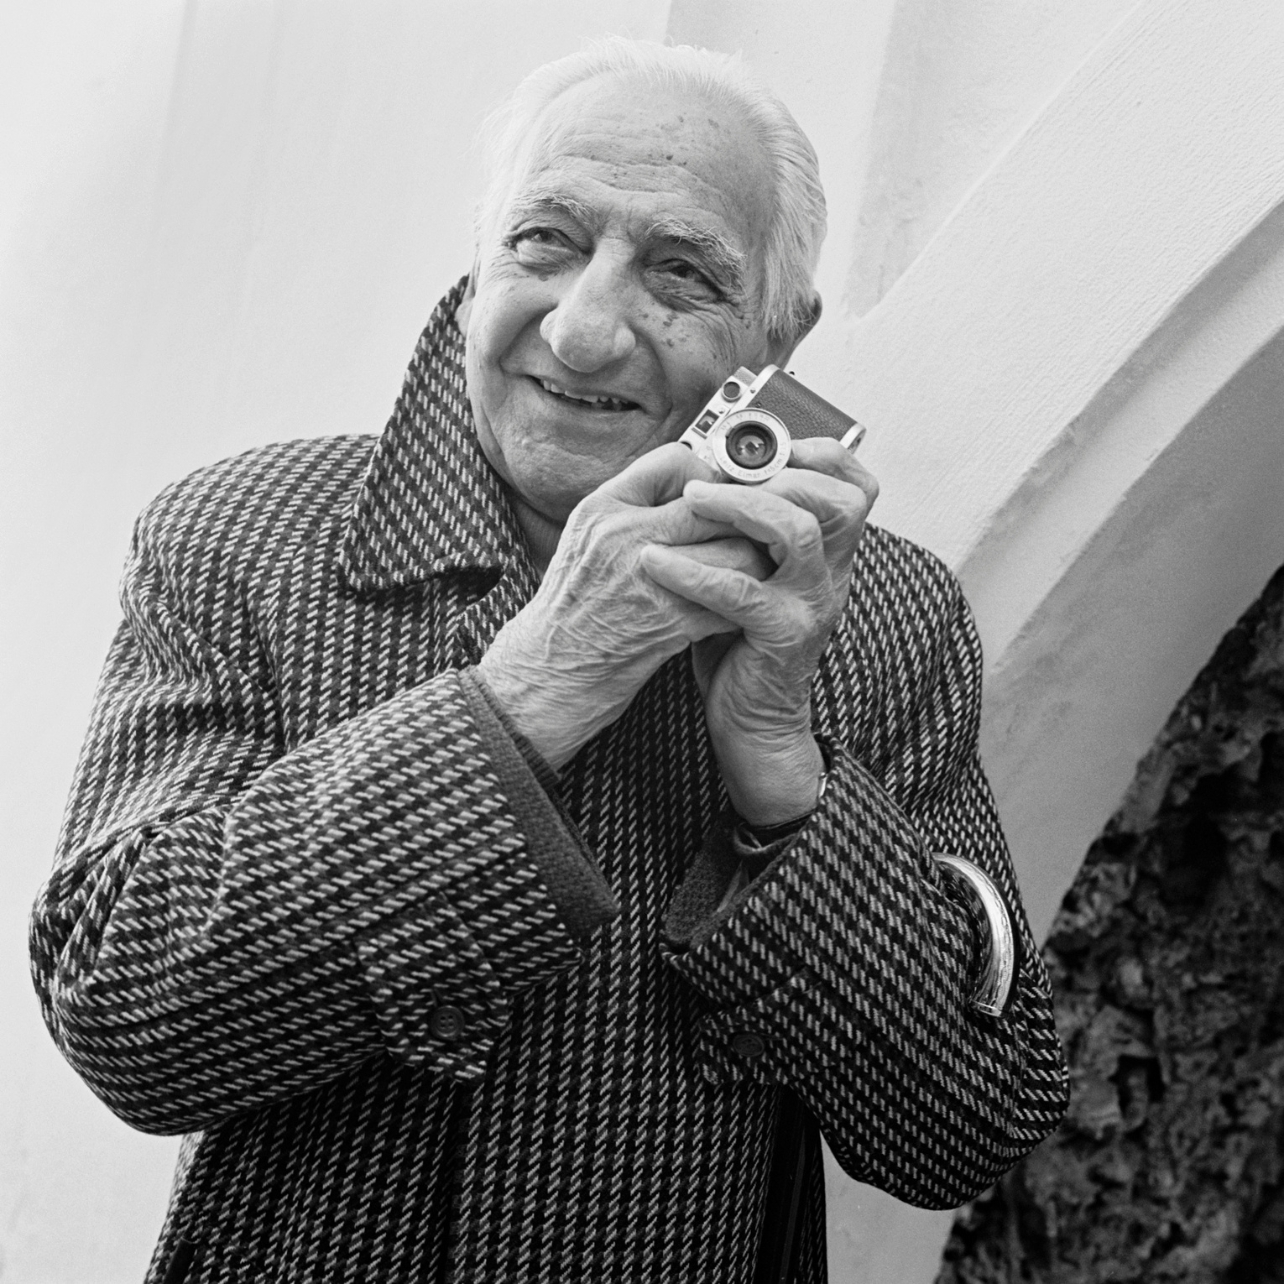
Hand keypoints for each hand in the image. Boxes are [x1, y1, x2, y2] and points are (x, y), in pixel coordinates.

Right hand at [479, 444, 753, 769]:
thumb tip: (686, 487)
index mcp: (604, 508)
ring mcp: (650, 579)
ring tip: (750, 573)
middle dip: (742, 520)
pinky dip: (743, 603)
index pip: (675, 461)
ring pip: (736, 552)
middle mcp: (626, 535)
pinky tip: (737, 609)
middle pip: (715, 506)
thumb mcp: (585, 539)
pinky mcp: (671, 623)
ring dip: (753, 564)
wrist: (547, 672)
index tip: (715, 499)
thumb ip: (631, 508)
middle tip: (754, 533)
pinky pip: (732, 600)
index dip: (706, 477)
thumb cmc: (569, 609)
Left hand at [640, 438, 878, 823]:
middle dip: (778, 472)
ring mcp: (811, 604)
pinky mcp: (781, 636)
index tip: (768, 444)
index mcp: (828, 552)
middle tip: (718, 473)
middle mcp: (831, 573)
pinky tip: (656, 563)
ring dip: (741, 506)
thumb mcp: (752, 573)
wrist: (751, 719)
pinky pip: (741, 591)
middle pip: (840, 498)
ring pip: (799, 531)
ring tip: (691, 501)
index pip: (855, 485)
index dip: (820, 454)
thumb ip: (746, 529)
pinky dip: (694, 570)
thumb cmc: (741, 640)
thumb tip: (707, 467)